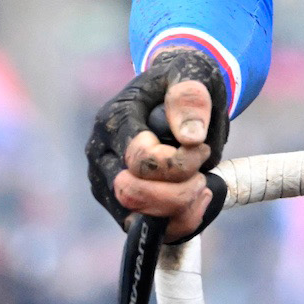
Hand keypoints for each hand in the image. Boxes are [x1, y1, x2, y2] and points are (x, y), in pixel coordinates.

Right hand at [86, 49, 229, 240]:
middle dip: (177, 192)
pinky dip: (174, 224)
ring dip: (177, 210)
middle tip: (202, 175)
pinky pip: (141, 229)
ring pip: (134, 218)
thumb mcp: (191, 74)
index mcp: (114, 118)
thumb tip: (190, 137)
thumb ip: (190, 98)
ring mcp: (104, 180)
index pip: (140, 161)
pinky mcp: (116, 202)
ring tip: (202, 188)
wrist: (175, 92)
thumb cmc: (184, 82)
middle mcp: (100, 152)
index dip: (179, 164)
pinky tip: (196, 202)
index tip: (202, 148)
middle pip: (131, 194)